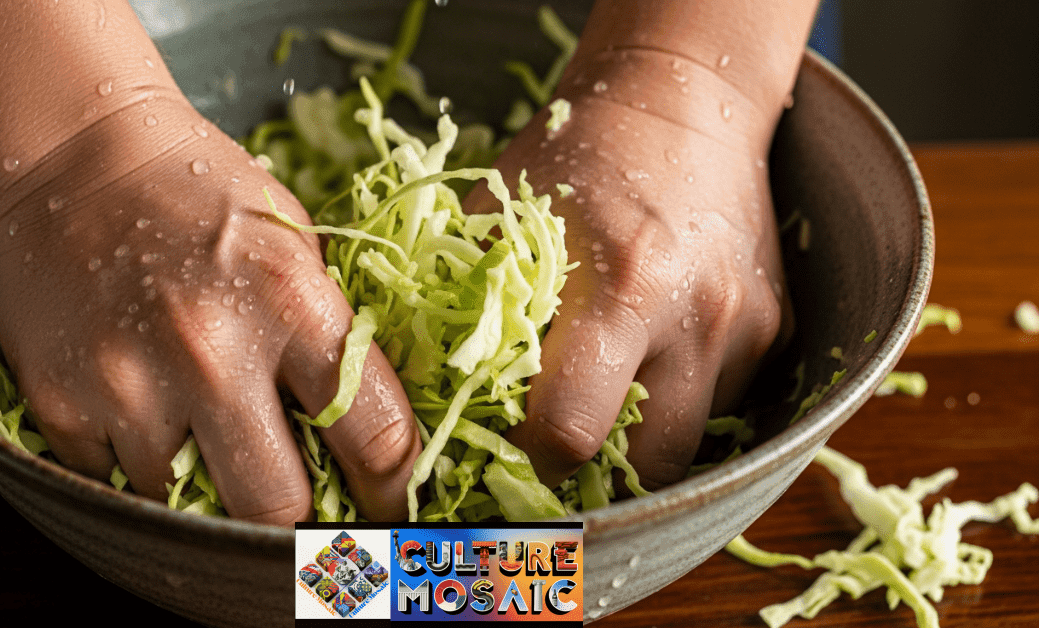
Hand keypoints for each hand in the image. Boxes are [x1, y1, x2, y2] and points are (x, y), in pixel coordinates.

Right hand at [0, 97, 420, 522]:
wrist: (77, 158)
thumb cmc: (202, 198)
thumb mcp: (297, 244)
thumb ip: (329, 337)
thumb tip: (371, 439)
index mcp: (292, 303)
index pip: (374, 437)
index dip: (391, 491)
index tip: (388, 510)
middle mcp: (212, 353)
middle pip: (275, 510)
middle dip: (297, 527)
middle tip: (305, 521)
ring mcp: (128, 385)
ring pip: (184, 504)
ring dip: (203, 487)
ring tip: (203, 437)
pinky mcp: (60, 404)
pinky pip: (113, 481)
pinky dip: (136, 465)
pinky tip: (142, 410)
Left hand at [467, 46, 793, 490]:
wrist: (682, 102)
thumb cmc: (576, 156)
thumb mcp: (502, 215)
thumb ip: (465, 303)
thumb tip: (425, 394)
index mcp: (622, 287)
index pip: (572, 430)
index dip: (529, 462)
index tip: (505, 460)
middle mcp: (697, 318)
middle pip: (647, 464)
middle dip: (596, 472)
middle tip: (554, 450)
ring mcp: (746, 329)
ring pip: (693, 443)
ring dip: (643, 442)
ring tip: (603, 403)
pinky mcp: (777, 330)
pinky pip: (725, 404)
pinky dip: (681, 401)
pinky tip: (652, 359)